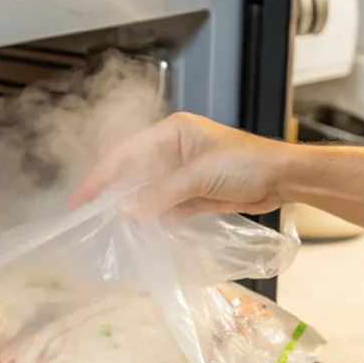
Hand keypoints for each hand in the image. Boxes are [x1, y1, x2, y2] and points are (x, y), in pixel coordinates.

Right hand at [69, 112, 296, 221]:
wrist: (283, 179)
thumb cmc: (245, 164)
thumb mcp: (199, 176)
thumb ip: (160, 193)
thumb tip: (124, 210)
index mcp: (172, 132)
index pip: (125, 153)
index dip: (100, 175)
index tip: (80, 198)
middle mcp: (173, 150)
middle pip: (133, 172)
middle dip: (112, 193)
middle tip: (86, 214)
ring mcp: (183, 173)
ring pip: (148, 191)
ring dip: (133, 207)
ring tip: (108, 226)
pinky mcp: (194, 193)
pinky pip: (165, 205)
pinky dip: (154, 217)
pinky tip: (141, 229)